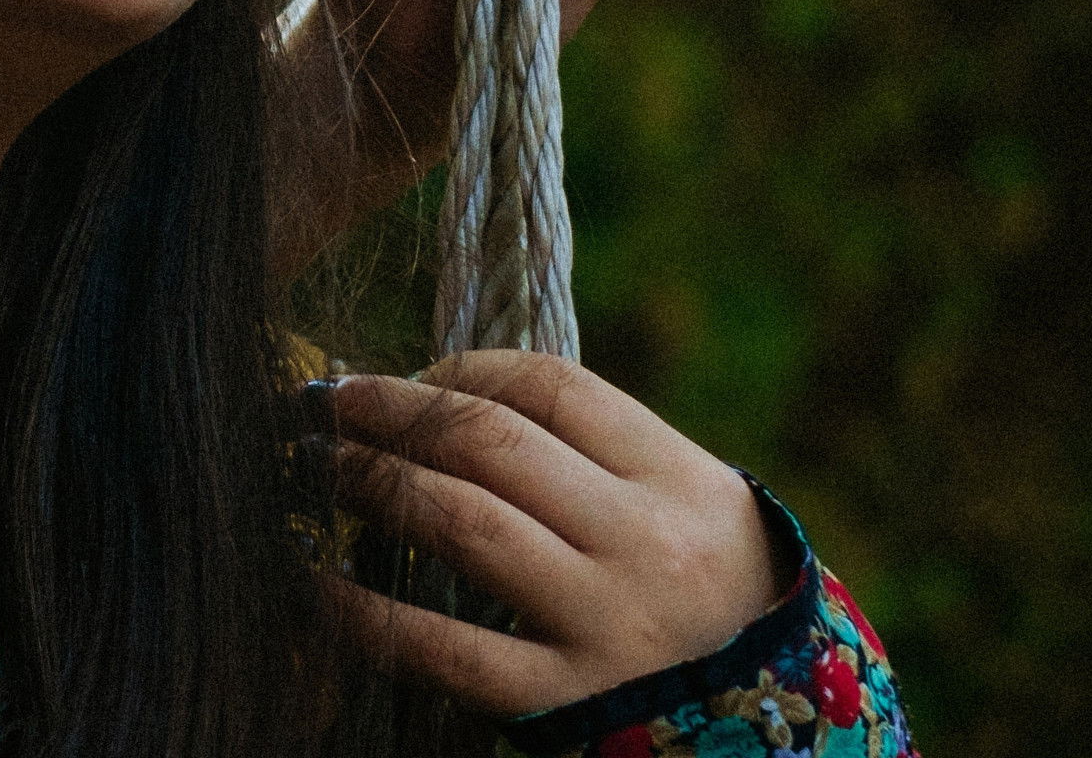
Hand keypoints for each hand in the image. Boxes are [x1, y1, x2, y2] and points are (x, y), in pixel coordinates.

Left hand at [321, 356, 776, 715]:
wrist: (782, 731)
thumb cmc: (711, 601)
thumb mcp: (690, 511)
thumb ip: (595, 457)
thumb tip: (444, 401)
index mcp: (680, 481)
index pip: (551, 387)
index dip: (461, 369)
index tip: (412, 379)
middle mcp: (646, 545)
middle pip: (491, 442)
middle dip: (391, 412)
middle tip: (327, 403)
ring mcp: (604, 626)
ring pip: (460, 522)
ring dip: (369, 482)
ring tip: (314, 464)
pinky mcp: (561, 704)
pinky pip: (440, 647)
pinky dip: (362, 609)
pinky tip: (310, 579)